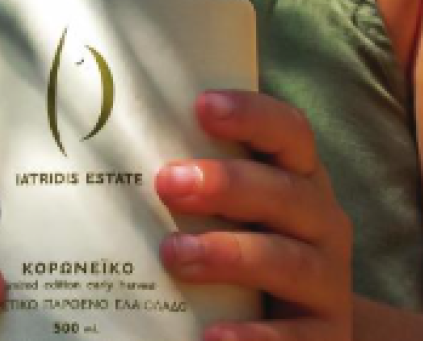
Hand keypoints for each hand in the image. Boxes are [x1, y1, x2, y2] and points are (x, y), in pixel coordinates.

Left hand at [156, 90, 353, 340]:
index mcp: (298, 178)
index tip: (203, 105)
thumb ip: (192, 180)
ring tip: (175, 254)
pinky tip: (212, 337)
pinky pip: (293, 339)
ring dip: (231, 255)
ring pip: (287, 261)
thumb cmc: (248, 246)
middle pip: (285, 193)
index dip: (252, 115)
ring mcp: (327, 281)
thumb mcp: (235, 209)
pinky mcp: (325, 336)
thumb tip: (95, 151)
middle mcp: (321, 222)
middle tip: (168, 181)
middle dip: (228, 184)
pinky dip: (253, 338)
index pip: (288, 132)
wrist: (303, 328)